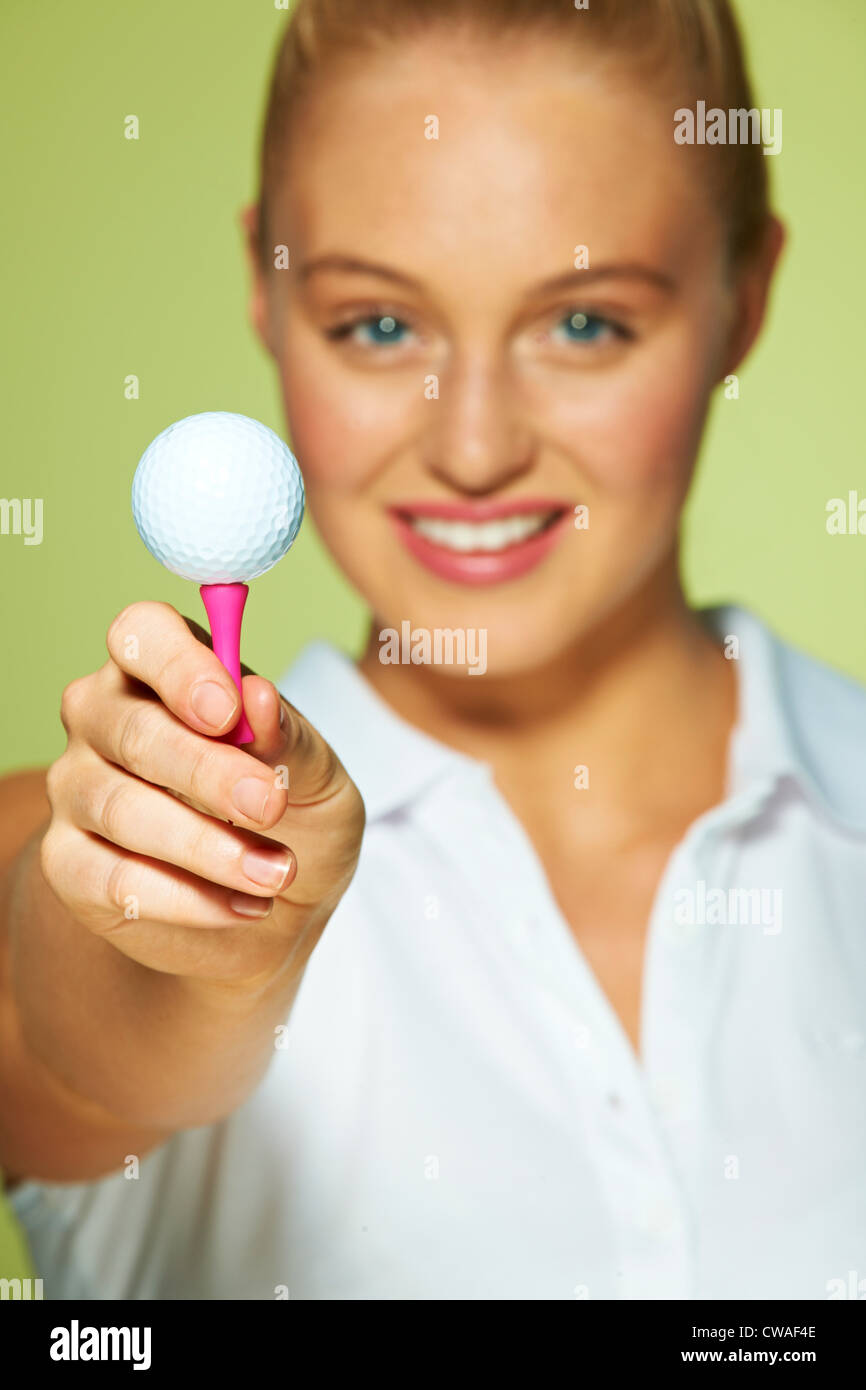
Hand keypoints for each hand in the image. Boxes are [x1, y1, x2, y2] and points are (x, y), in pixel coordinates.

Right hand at [41, 601, 364, 988]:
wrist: (280, 906)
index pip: (142, 635)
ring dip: (208, 847)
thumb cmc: (294, 816)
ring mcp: (76, 788)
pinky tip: (244, 905)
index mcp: (162, 668)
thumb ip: (289, 738)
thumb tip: (258, 697)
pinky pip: (113, 879)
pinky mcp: (69, 863)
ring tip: (277, 872)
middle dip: (207, 772)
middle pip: (133, 728)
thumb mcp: (318, 777)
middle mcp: (104, 716)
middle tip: (269, 806)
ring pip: (121, 808)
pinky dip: (188, 898)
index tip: (227, 711)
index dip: (179, 667)